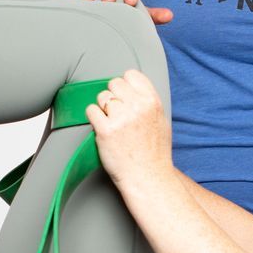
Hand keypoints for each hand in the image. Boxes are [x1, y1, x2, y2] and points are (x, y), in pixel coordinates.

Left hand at [86, 71, 175, 191]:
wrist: (147, 177)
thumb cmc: (154, 152)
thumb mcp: (160, 120)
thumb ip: (147, 102)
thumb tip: (129, 87)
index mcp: (152, 102)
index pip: (131, 75)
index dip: (125, 86)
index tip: (124, 97)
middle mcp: (137, 107)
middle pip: (113, 83)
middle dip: (112, 97)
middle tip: (116, 114)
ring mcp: (121, 118)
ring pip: (101, 97)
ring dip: (102, 108)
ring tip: (111, 124)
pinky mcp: (106, 131)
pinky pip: (91, 111)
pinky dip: (94, 118)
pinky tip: (102, 128)